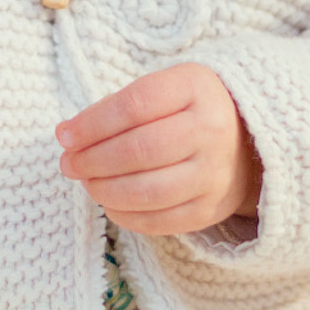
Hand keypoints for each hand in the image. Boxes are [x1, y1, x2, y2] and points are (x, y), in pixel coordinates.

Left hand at [56, 63, 260, 235]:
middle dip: (93, 160)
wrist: (245, 141)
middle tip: (69, 164)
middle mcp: (210, 130)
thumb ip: (113, 108)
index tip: (65, 136)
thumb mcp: (160, 90)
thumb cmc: (184, 110)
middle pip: (140, 150)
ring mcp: (214, 173)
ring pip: (149, 190)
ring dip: (105, 189)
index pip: (135, 105)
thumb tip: (67, 135)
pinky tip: (109, 203)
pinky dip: (126, 215)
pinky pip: (162, 220)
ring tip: (86, 182)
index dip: (92, 124)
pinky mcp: (211, 208)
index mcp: (195, 89)